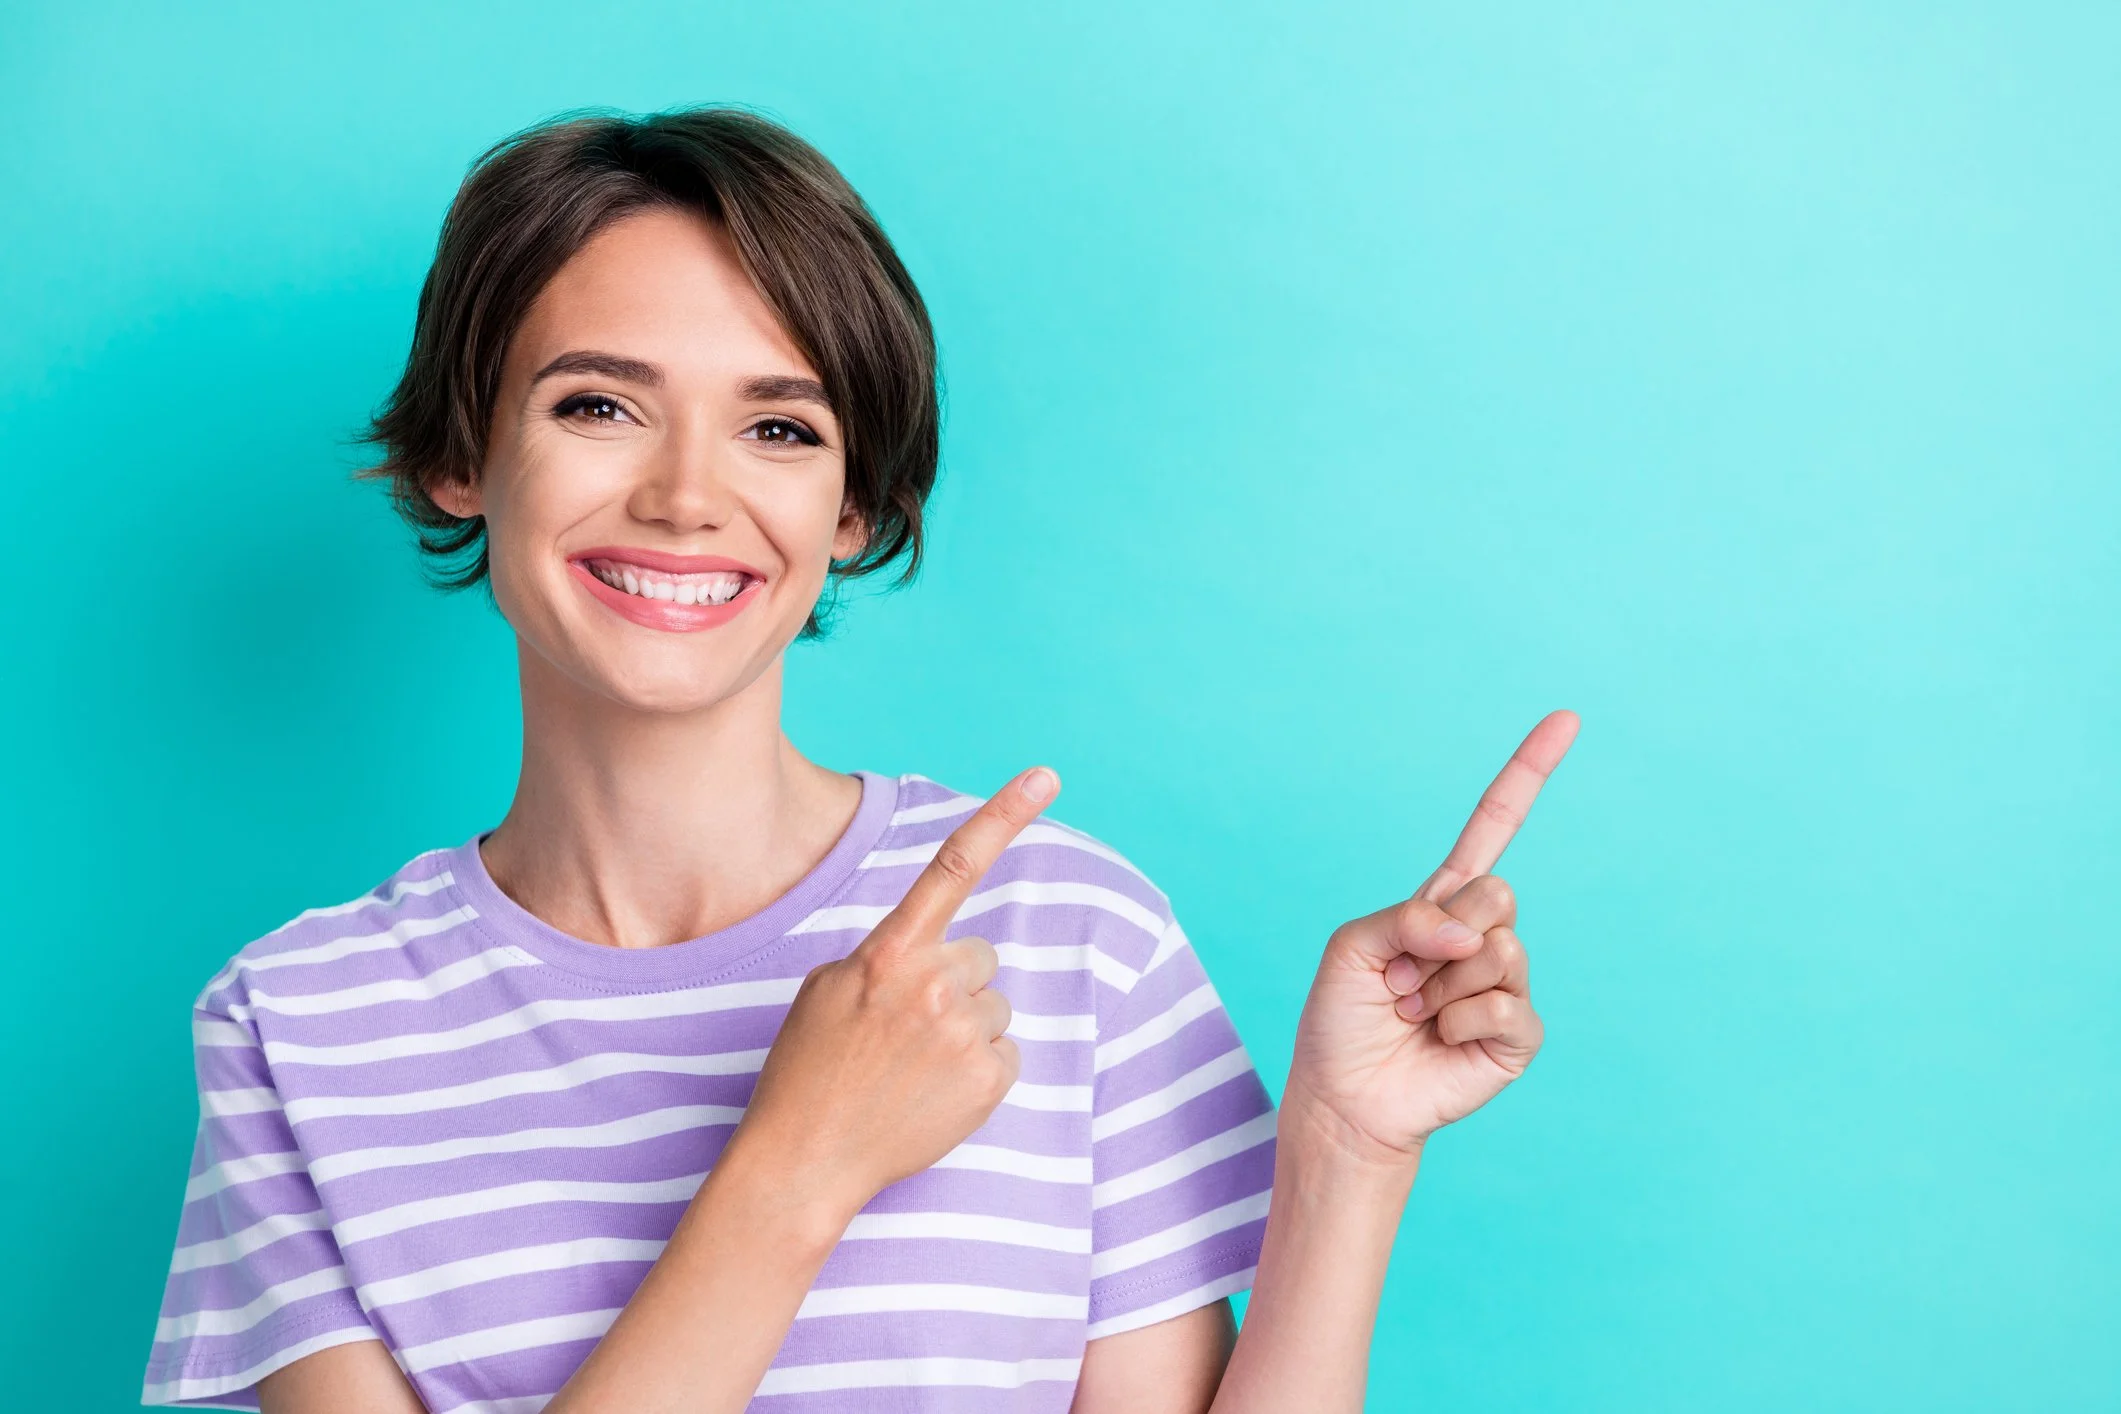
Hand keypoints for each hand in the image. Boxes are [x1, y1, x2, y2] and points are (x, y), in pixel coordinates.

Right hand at [729, 766, 1060, 1218]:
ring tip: (912, 1066)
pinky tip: (933, 1094)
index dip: (1003, 815)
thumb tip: (936, 953)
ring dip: (965, 1029)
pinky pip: (1005, 1054)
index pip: (953, 866)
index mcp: (890, 952)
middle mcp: (934, 983)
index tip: (1048, 775)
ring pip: (995, 1007)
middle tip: (905, 1029)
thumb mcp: (827, 989)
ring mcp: (964, 1033)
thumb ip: (886, 955)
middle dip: (955, 984)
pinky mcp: (988, 1080)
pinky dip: (977, 1072)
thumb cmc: (810, 1070)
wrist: (807, 1159)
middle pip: (981, 958)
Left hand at [1283, 711, 1577, 1165]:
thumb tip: (1476, 935)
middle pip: (1497, 892)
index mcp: (1442, 902)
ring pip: (1497, 950)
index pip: (1494, 827)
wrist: (1345, 1098)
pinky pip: (1506, 1005)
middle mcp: (1482, 936)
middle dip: (1441, 935)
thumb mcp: (1350, 947)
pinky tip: (1442, 1041)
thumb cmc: (1342, 1020)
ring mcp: (1505, 982)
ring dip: (1438, 988)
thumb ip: (1406, 918)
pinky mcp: (1518, 1034)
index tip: (1567, 719)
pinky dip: (1460, 1022)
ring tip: (1414, 1014)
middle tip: (1403, 980)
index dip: (1527, 773)